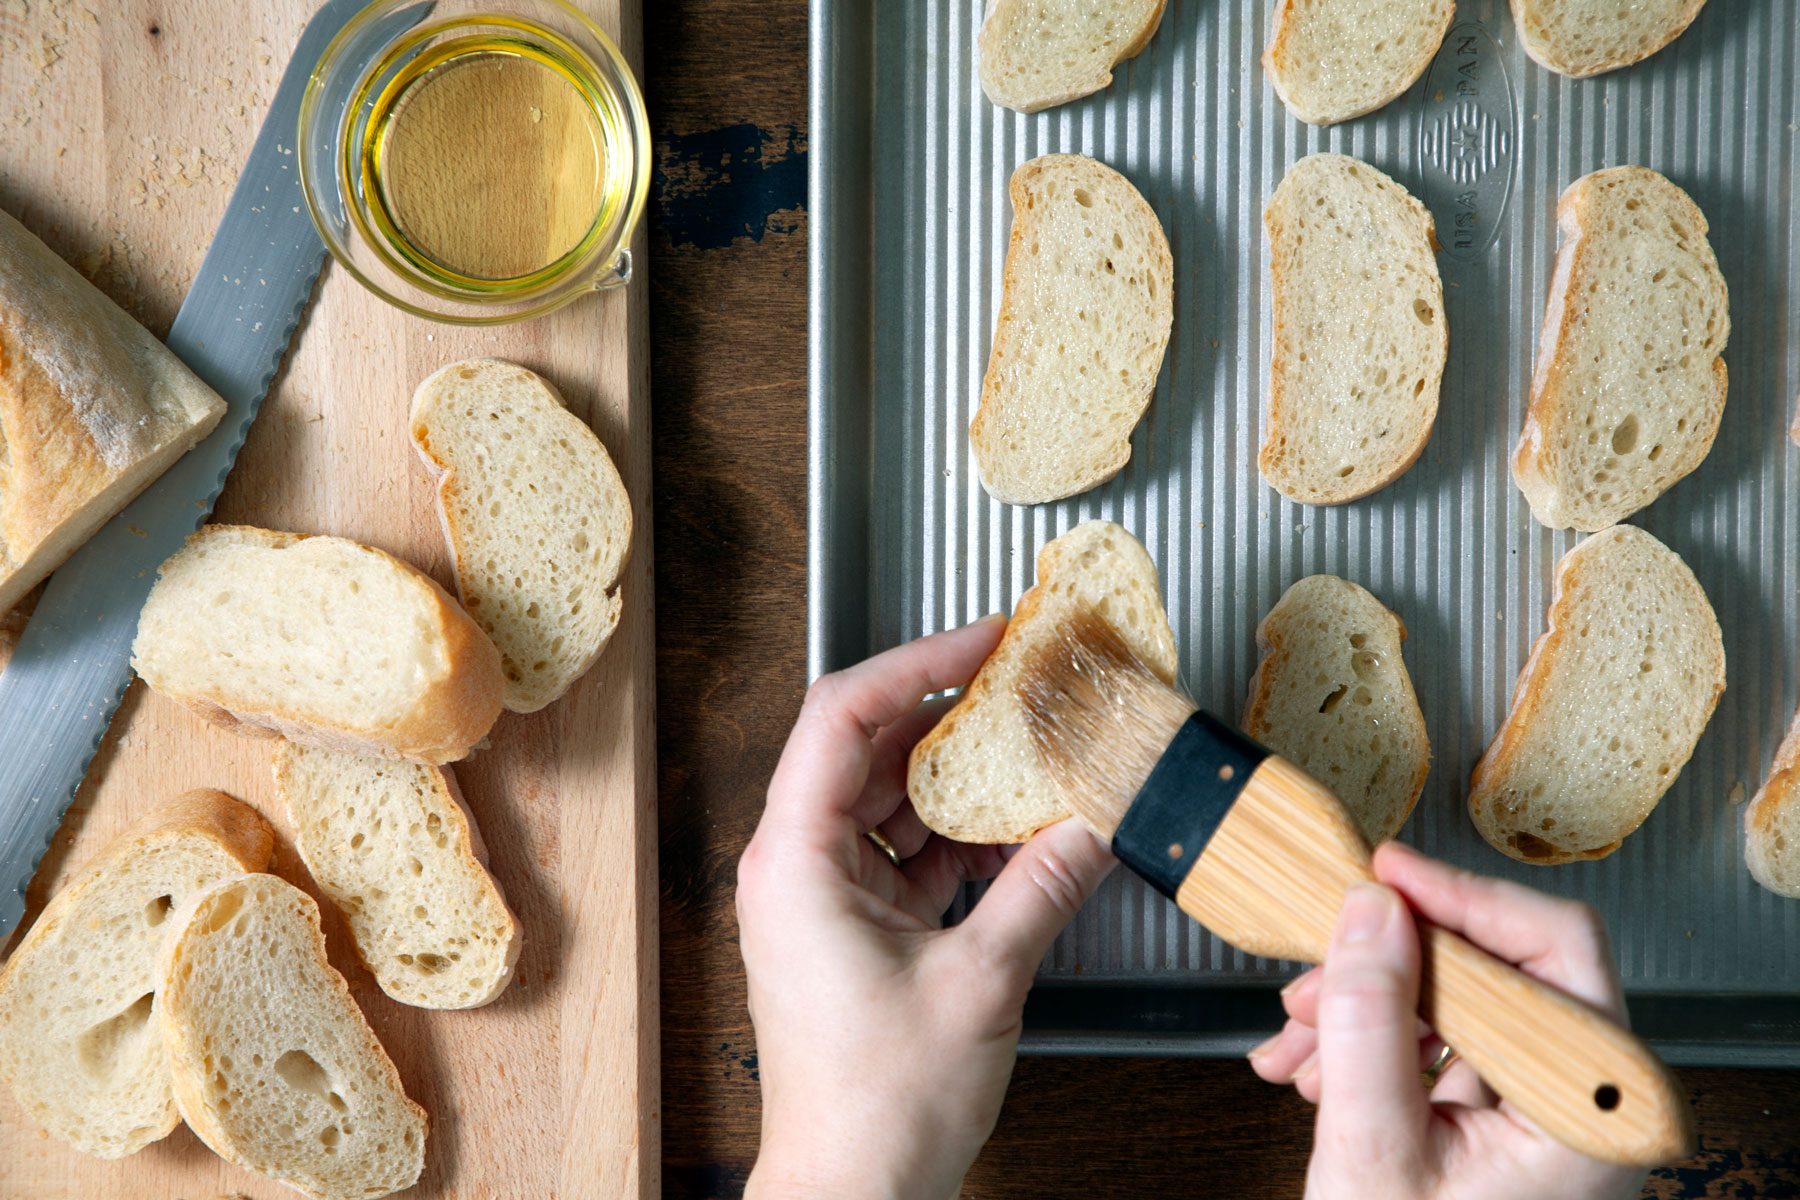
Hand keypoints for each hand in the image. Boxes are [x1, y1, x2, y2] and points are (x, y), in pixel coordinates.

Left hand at [738, 617, 1116, 1199]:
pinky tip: (1025, 835)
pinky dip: (963, 840)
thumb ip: (1043, 887)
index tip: (984, 637)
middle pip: (871, 749)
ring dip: (965, 783)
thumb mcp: (981, 982)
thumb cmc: (876, 1108)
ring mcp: (824, 896)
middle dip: (954, 718)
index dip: (917, 660)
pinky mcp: (854, 927)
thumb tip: (1092, 822)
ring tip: (1036, 760)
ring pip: (895, 800)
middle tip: (1025, 688)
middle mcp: (797, 866)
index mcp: (796, 860)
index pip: (843, 714)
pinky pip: (909, 852)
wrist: (852, 1194)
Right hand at [1249, 841, 1647, 1199]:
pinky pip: (1450, 1043)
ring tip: (1296, 1037)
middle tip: (1319, 964)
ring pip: (1465, 1002)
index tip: (1385, 872)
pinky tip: (1320, 1064)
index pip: (1553, 951)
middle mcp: (1594, 1106)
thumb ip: (1371, 1023)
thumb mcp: (1373, 1148)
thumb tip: (1373, 909)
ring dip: (1370, 1005)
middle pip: (1503, 970)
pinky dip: (1380, 1041)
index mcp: (1595, 1114)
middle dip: (1391, 963)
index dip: (1462, 897)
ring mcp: (1555, 1113)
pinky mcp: (1515, 1121)